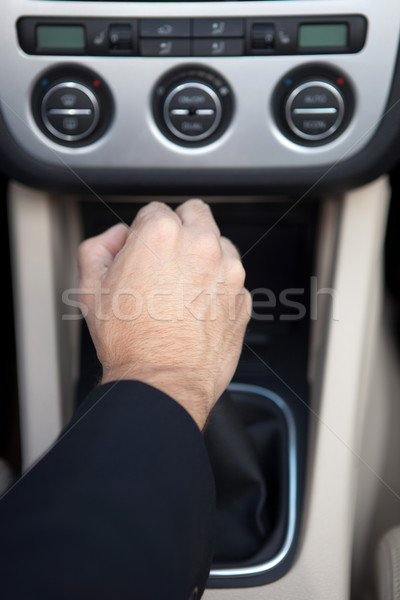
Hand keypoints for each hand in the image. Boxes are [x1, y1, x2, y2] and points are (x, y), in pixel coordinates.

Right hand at [78, 199, 250, 428]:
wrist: (163, 381)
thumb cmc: (131, 342)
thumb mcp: (90, 288)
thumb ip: (98, 247)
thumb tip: (115, 238)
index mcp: (162, 234)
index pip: (155, 210)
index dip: (142, 232)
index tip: (141, 251)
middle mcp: (201, 245)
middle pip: (194, 214)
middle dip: (179, 228)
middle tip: (164, 257)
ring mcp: (228, 270)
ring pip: (218, 243)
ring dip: (202, 254)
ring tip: (181, 287)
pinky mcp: (243, 296)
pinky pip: (231, 277)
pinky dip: (217, 284)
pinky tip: (197, 307)